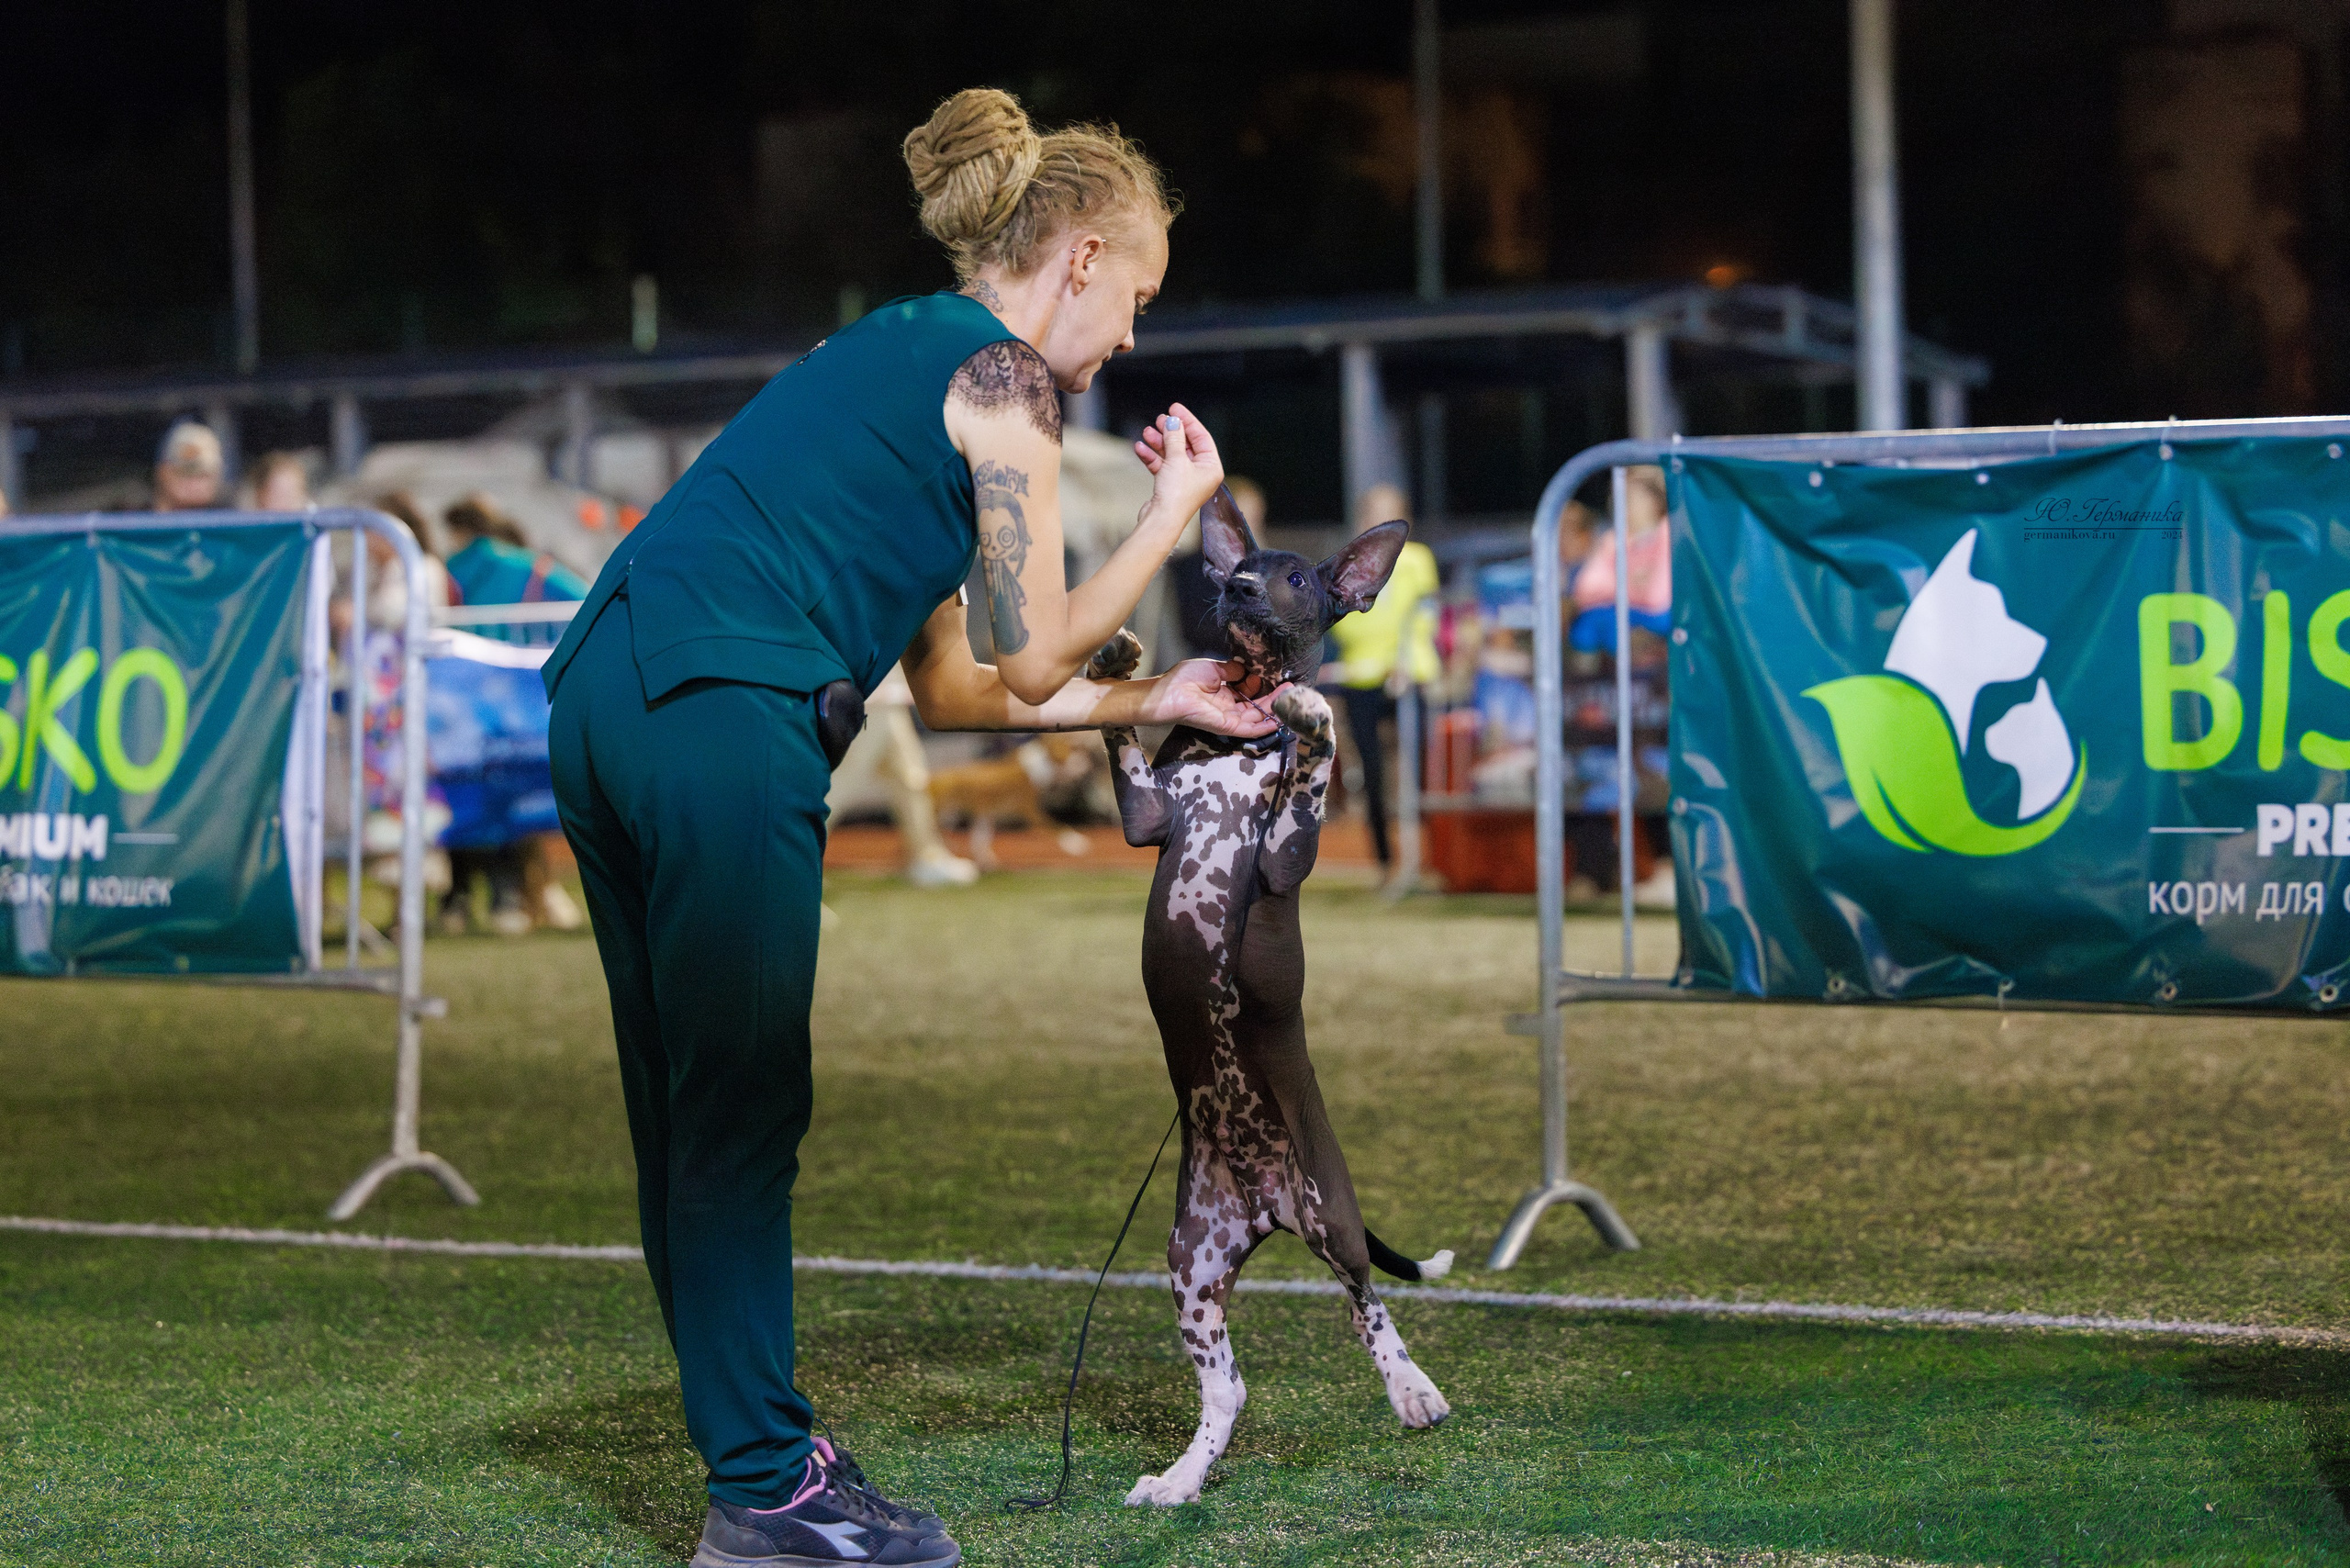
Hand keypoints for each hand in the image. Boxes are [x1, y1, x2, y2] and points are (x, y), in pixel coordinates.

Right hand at [1132, 403, 1223, 530]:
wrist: (1160, 521)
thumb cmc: (1175, 494)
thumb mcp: (1176, 460)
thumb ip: (1175, 437)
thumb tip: (1173, 421)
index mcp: (1211, 467)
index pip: (1202, 437)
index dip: (1188, 421)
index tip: (1174, 408)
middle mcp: (1201, 474)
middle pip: (1186, 445)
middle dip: (1171, 432)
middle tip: (1160, 419)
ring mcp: (1185, 480)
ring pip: (1172, 454)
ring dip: (1159, 443)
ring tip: (1147, 432)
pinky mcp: (1170, 486)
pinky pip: (1162, 466)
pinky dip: (1152, 457)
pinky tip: (1140, 448)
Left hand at [1138, 658, 1277, 736]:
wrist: (1169, 693)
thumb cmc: (1184, 678)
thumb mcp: (1213, 668)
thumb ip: (1231, 670)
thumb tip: (1247, 669)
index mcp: (1223, 693)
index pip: (1247, 692)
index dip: (1259, 684)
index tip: (1269, 674)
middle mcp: (1227, 707)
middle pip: (1255, 706)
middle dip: (1272, 697)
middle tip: (1289, 687)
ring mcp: (1228, 718)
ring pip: (1256, 717)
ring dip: (1273, 709)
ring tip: (1288, 697)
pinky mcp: (1226, 727)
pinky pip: (1249, 729)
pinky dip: (1264, 726)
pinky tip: (1278, 719)